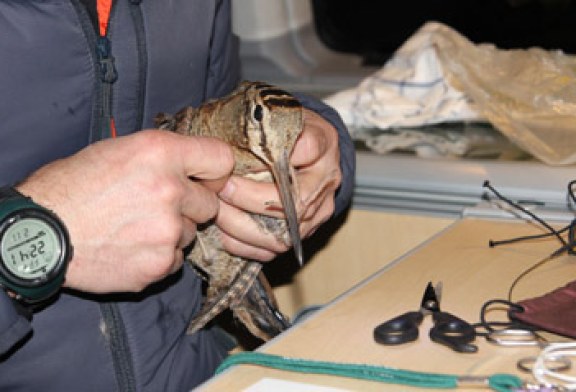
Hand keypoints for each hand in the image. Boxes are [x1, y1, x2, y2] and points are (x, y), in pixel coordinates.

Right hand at [17, 130, 233, 292]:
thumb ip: (165, 157)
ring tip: (134, 227)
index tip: (205, 180)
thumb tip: (197, 168)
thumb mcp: (118, 150)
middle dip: (191, 206)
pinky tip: (130, 247)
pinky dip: (159, 256)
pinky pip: (176, 259)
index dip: (214, 172)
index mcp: (160, 153)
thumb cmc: (73, 186)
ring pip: (191, 232)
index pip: (222, 160)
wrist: (41, 232)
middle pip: (211, 203)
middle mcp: (170, 190)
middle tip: (156, 206)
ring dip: (172, 232)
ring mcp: (167, 231)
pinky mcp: (159, 264)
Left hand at [216, 109, 341, 260]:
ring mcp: (321, 208)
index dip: (268, 159)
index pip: (306, 149)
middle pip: (294, 201)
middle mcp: (327, 178)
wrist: (305, 147)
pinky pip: (277, 247)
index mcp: (323, 141)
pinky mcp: (308, 230)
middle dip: (249, 199)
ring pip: (285, 232)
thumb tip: (221, 146)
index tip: (235, 161)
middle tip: (220, 190)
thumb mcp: (273, 115)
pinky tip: (225, 233)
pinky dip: (247, 245)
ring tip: (216, 213)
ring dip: (243, 226)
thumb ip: (257, 125)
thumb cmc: (283, 129)